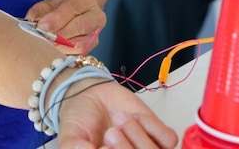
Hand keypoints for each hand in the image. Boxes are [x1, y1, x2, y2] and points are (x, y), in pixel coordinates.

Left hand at [25, 0, 104, 54]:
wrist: (76, 15)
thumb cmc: (59, 9)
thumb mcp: (48, 4)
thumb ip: (39, 12)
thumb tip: (34, 26)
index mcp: (86, 0)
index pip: (73, 7)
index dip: (57, 18)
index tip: (42, 25)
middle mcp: (96, 17)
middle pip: (80, 26)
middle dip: (59, 34)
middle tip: (42, 38)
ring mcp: (96, 35)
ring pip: (81, 44)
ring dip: (61, 47)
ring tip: (45, 47)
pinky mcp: (92, 50)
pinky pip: (78, 56)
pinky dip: (64, 56)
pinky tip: (52, 54)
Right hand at [56, 81, 177, 148]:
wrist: (90, 94)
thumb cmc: (81, 120)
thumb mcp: (70, 137)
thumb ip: (74, 148)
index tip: (102, 147)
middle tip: (110, 134)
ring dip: (138, 135)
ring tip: (120, 120)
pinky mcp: (158, 137)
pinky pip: (168, 139)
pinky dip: (151, 125)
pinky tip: (134, 117)